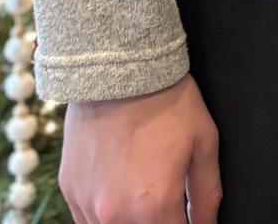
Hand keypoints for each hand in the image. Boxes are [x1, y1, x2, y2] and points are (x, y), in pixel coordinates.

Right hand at [60, 73, 220, 223]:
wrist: (122, 70)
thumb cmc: (170, 103)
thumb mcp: (204, 143)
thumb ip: (207, 194)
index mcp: (155, 206)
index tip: (187, 216)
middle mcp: (117, 215)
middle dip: (159, 222)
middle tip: (167, 202)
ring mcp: (88, 206)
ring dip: (131, 222)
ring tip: (143, 189)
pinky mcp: (70, 191)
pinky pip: (87, 221)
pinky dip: (105, 215)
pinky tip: (120, 191)